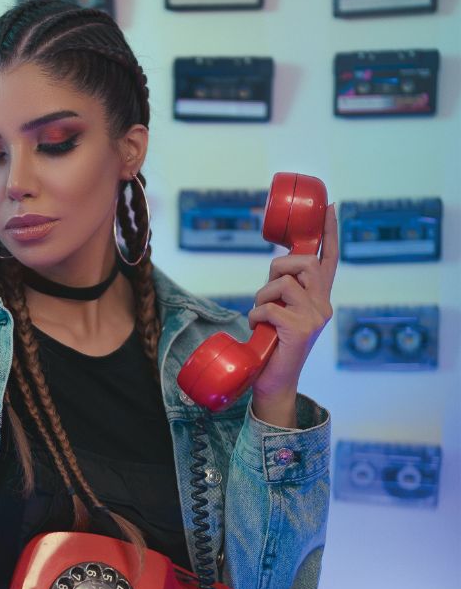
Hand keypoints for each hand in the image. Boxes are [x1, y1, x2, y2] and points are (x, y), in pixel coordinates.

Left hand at [248, 203, 338, 424]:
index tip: (331, 207)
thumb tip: (278, 265)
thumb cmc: (274, 344)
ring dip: (262, 296)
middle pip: (303, 263)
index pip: (329, 259)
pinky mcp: (301, 329)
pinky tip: (259, 329)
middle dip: (277, 269)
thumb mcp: (284, 310)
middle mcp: (324, 304)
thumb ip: (287, 289)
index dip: (330, 232)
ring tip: (261, 315)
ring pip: (283, 283)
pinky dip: (256, 315)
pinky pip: (270, 307)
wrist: (275, 381)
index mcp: (321, 298)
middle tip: (268, 292)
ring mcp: (315, 317)